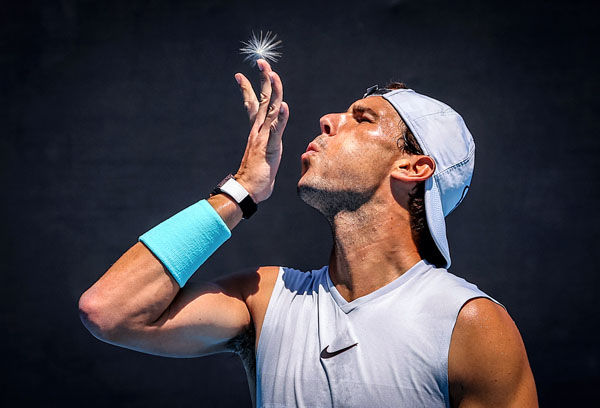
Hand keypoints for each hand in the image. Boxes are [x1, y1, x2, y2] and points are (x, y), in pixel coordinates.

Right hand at [233, 59, 288, 202]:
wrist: (248, 191)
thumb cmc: (256, 178)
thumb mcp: (262, 156)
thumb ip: (264, 147)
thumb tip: (266, 149)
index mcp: (257, 132)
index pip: (253, 105)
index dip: (248, 89)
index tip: (240, 74)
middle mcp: (259, 131)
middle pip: (263, 100)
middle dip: (263, 80)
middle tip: (261, 62)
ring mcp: (264, 138)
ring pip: (270, 109)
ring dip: (273, 91)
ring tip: (273, 74)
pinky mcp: (271, 147)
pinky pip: (277, 130)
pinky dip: (281, 117)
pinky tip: (283, 105)